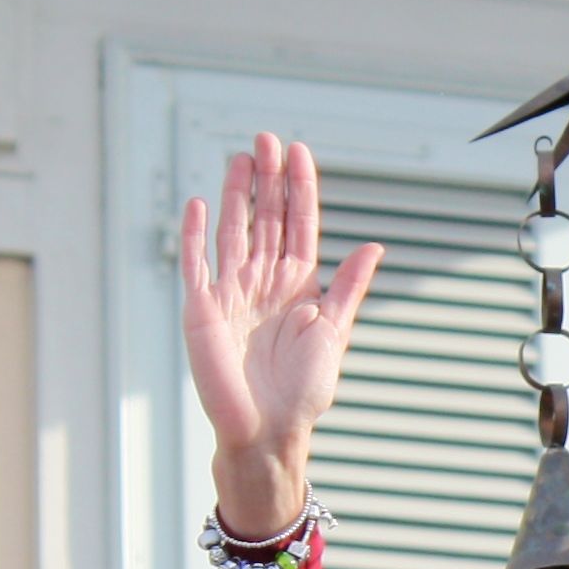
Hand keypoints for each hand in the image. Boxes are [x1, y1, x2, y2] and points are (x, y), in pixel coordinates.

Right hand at [181, 133, 384, 538]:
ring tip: (240, 157)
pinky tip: (200, 203)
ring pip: (234, 232)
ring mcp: (231, 293)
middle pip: (264, 219)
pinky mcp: (202, 310)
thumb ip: (348, 287)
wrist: (270, 429)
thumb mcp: (334, 331)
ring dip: (237, 194)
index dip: (299, 189)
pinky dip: (196, 235)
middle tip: (267, 139)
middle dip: (267, 179)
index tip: (299, 152)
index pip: (297, 225)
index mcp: (297, 286)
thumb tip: (373, 246)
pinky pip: (196, 264)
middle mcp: (263, 283)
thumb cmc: (304, 389)